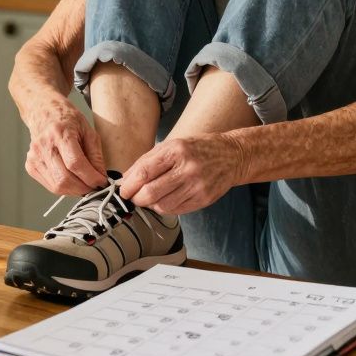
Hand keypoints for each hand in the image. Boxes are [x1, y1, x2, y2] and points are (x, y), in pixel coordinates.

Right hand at [22, 94, 106, 195]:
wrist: (43, 112)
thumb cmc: (68, 119)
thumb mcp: (88, 130)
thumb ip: (96, 155)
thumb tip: (101, 179)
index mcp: (60, 132)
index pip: (75, 163)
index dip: (91, 177)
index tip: (102, 182)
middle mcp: (44, 145)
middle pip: (64, 178)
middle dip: (84, 188)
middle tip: (95, 187)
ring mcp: (34, 157)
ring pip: (57, 186)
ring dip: (75, 190)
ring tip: (85, 184)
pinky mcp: (30, 165)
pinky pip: (50, 185)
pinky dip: (64, 187)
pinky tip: (72, 179)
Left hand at [119, 133, 242, 214]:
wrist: (232, 155)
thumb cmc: (198, 148)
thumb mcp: (172, 145)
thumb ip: (147, 160)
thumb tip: (126, 178)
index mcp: (176, 151)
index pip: (144, 172)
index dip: (129, 185)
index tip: (122, 190)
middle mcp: (187, 168)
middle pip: (151, 192)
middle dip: (136, 198)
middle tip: (133, 197)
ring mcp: (197, 186)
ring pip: (162, 205)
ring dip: (150, 204)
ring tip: (149, 197)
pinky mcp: (204, 199)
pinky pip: (176, 210)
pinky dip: (164, 207)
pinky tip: (164, 200)